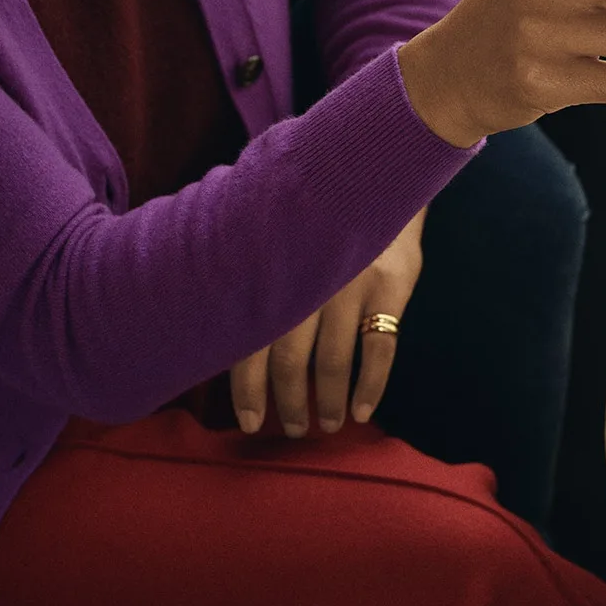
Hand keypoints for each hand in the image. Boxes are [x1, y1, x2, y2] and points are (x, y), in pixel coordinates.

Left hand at [231, 208, 425, 435]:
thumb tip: (214, 339)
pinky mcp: (391, 285)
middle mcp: (305, 282)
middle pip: (291, 361)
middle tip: (293, 430)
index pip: (249, 345)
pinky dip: (372, 385)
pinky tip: (365, 409)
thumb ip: (252, 279)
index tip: (251, 422)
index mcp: (268, 274)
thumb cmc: (314, 214)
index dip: (248, 391)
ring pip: (334, 360)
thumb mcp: (274, 235)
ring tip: (329, 424)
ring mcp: (350, 284)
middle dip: (289, 403)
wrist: (377, 175)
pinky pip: (381, 347)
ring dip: (329, 401)